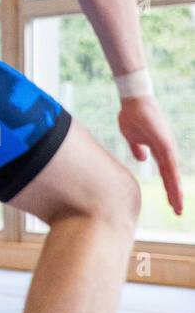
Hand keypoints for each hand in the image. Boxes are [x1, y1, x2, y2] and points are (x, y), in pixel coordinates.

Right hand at [117, 96, 183, 214]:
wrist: (133, 100)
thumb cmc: (133, 116)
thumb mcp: (133, 137)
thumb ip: (138, 148)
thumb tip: (142, 159)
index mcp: (159, 151)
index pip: (166, 174)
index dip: (169, 188)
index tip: (172, 204)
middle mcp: (167, 151)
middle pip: (172, 177)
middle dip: (175, 194)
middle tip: (178, 211)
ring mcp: (167, 146)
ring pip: (172, 173)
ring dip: (175, 189)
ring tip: (177, 205)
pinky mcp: (164, 141)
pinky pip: (168, 162)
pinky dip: (171, 175)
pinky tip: (173, 185)